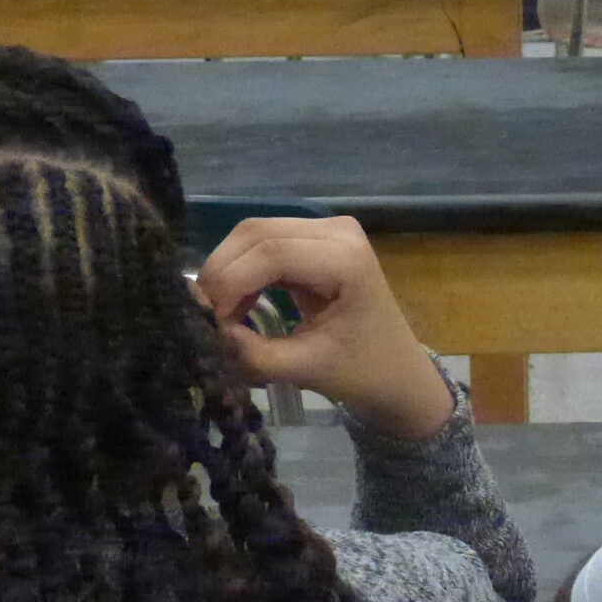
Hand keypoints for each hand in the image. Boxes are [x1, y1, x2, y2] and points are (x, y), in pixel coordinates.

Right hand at [195, 215, 452, 440]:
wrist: (396, 371)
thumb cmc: (362, 371)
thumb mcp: (305, 368)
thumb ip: (253, 353)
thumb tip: (204, 333)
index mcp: (347, 259)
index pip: (269, 253)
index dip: (228, 284)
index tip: (206, 323)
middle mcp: (338, 231)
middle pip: (255, 234)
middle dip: (221, 275)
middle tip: (205, 319)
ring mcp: (327, 230)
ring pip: (253, 235)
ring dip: (228, 273)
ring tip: (222, 317)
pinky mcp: (315, 239)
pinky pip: (264, 244)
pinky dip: (242, 272)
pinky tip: (238, 307)